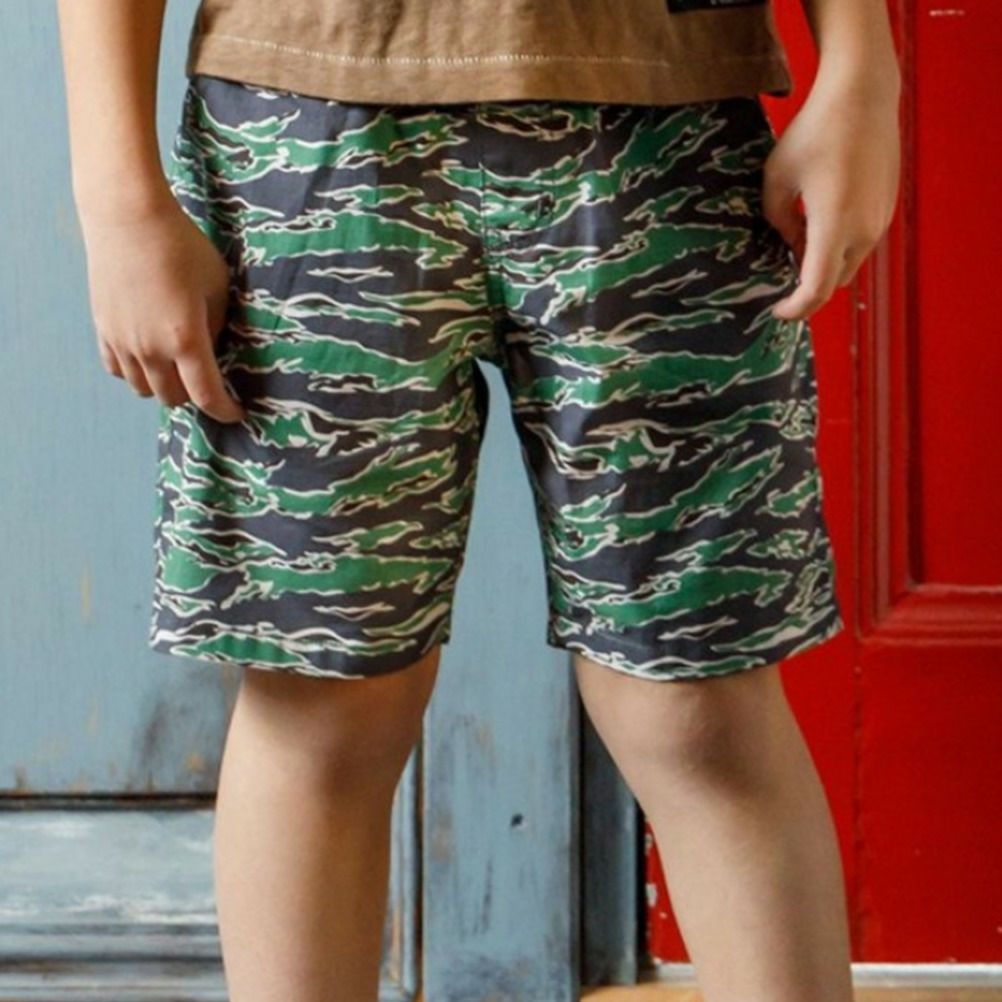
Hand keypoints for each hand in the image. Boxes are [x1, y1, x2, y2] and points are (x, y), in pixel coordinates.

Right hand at [79, 198, 246, 422]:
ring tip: (179, 372)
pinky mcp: (103, 328)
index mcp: (185, 339)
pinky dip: (137, 373)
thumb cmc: (181, 247)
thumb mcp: (217, 288)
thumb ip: (216, 328)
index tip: (236, 413)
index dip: (224, 411)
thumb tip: (211, 351)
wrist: (128, 216)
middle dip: (196, 397)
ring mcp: (122, 341)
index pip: (206, 396)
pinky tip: (150, 359)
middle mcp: (150, 348)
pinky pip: (118, 369)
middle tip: (209, 383)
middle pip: (174, 398)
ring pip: (144, 389)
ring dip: (165, 387)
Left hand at [762, 68, 901, 320]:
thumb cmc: (814, 133)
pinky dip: (838, 247)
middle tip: (778, 283)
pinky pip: (860, 243)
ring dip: (823, 267)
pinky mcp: (886, 207)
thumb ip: (777, 221)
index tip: (775, 310)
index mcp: (834, 227)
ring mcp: (879, 219)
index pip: (815, 291)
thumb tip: (789, 244)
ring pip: (847, 264)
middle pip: (833, 283)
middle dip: (806, 290)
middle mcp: (863, 230)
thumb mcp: (776, 179)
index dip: (794, 310)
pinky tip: (816, 227)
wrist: (862, 96)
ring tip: (794, 249)